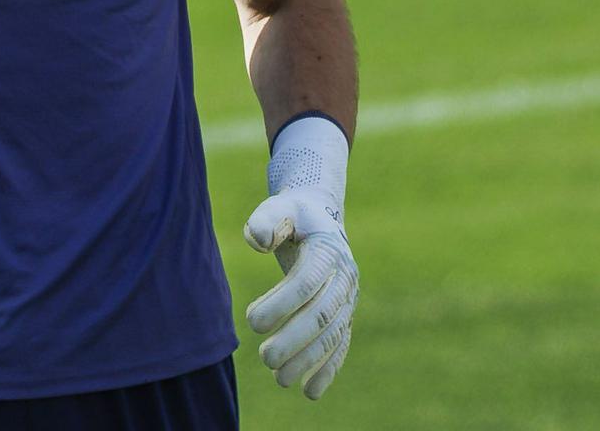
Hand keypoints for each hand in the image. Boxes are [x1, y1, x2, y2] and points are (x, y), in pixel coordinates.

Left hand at [244, 189, 357, 398]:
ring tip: (279, 379)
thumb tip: (258, 241)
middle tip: (264, 357)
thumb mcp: (277, 207)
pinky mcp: (345, 315)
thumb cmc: (291, 215)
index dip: (281, 303)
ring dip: (308, 361)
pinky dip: (328, 370)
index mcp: (328, 250)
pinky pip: (340, 345)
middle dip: (294, 340)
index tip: (251, 321)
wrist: (318, 218)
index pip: (307, 282)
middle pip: (322, 314)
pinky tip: (310, 393)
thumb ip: (265, 221)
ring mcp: (348, 298)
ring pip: (332, 335)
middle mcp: (344, 277)